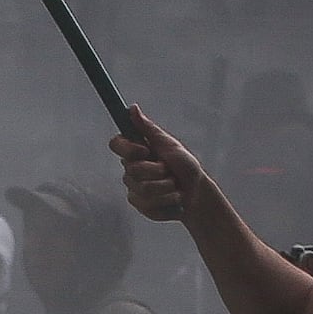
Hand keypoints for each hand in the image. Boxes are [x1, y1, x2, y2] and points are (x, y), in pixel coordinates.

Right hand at [111, 109, 207, 226]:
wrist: (196, 192)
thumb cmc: (185, 165)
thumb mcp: (168, 143)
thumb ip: (147, 128)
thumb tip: (132, 108)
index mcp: (135, 150)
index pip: (116, 144)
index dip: (129, 149)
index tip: (145, 151)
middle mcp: (130, 169)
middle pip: (133, 170)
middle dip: (158, 171)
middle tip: (169, 170)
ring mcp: (134, 188)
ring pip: (144, 189)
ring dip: (166, 187)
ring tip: (174, 186)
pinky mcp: (140, 205)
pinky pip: (148, 205)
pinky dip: (167, 201)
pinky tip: (172, 199)